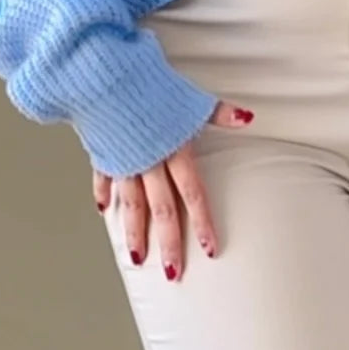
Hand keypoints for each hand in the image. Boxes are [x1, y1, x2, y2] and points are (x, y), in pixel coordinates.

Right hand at [92, 99, 253, 280]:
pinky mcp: (102, 152)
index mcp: (173, 151)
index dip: (201, 223)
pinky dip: (104, 194)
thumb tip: (247, 116)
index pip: (192, 195)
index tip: (208, 249)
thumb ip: (218, 113)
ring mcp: (123, 161)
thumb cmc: (147, 83)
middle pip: (161, 210)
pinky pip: (103, 179)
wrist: (101, 75)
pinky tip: (104, 211)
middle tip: (174, 273)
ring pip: (130, 205)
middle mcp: (148, 163)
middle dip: (168, 244)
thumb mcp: (187, 98)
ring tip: (138, 258)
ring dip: (134, 233)